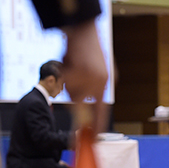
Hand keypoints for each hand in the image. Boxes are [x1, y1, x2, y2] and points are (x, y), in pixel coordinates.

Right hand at [62, 20, 108, 134]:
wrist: (84, 28)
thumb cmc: (90, 50)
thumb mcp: (100, 70)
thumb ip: (96, 87)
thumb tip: (87, 107)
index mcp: (106, 83)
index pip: (101, 110)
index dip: (97, 125)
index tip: (94, 139)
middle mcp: (99, 82)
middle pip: (79, 101)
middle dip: (73, 93)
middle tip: (72, 80)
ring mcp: (87, 77)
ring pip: (68, 90)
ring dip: (67, 80)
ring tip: (73, 63)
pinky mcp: (75, 69)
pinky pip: (62, 79)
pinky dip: (62, 72)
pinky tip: (69, 59)